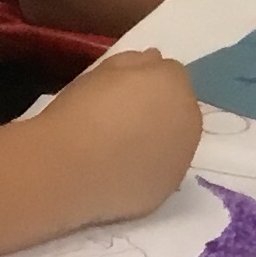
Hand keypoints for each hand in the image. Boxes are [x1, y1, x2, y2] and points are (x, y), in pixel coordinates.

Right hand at [31, 49, 201, 223]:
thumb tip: (152, 61)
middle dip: (156, 114)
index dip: (145, 83)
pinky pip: (153, 179)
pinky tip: (113, 178)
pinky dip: (140, 176)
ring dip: (152, 146)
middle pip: (176, 112)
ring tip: (114, 154)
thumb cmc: (81, 111)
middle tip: (118, 124)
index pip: (169, 76)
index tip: (119, 93)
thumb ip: (135, 62)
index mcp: (176, 85)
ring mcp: (178, 163)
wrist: (66, 168)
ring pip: (168, 148)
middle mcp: (189, 122)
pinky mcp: (161, 195)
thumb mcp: (105, 69)